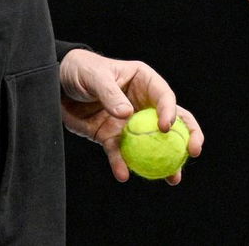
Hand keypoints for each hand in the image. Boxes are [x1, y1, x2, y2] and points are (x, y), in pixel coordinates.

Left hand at [58, 49, 203, 183]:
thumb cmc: (80, 69)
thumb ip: (110, 93)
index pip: (164, 96)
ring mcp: (129, 123)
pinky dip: (122, 164)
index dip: (170, 111)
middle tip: (193, 151)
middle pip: (172, 121)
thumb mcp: (95, 76)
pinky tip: (123, 175)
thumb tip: (127, 114)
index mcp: (144, 81)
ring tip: (173, 178)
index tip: (166, 127)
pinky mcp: (111, 137)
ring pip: (151, 144)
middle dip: (187, 137)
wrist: (55, 85)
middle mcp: (142, 103)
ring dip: (163, 161)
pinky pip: (120, 153)